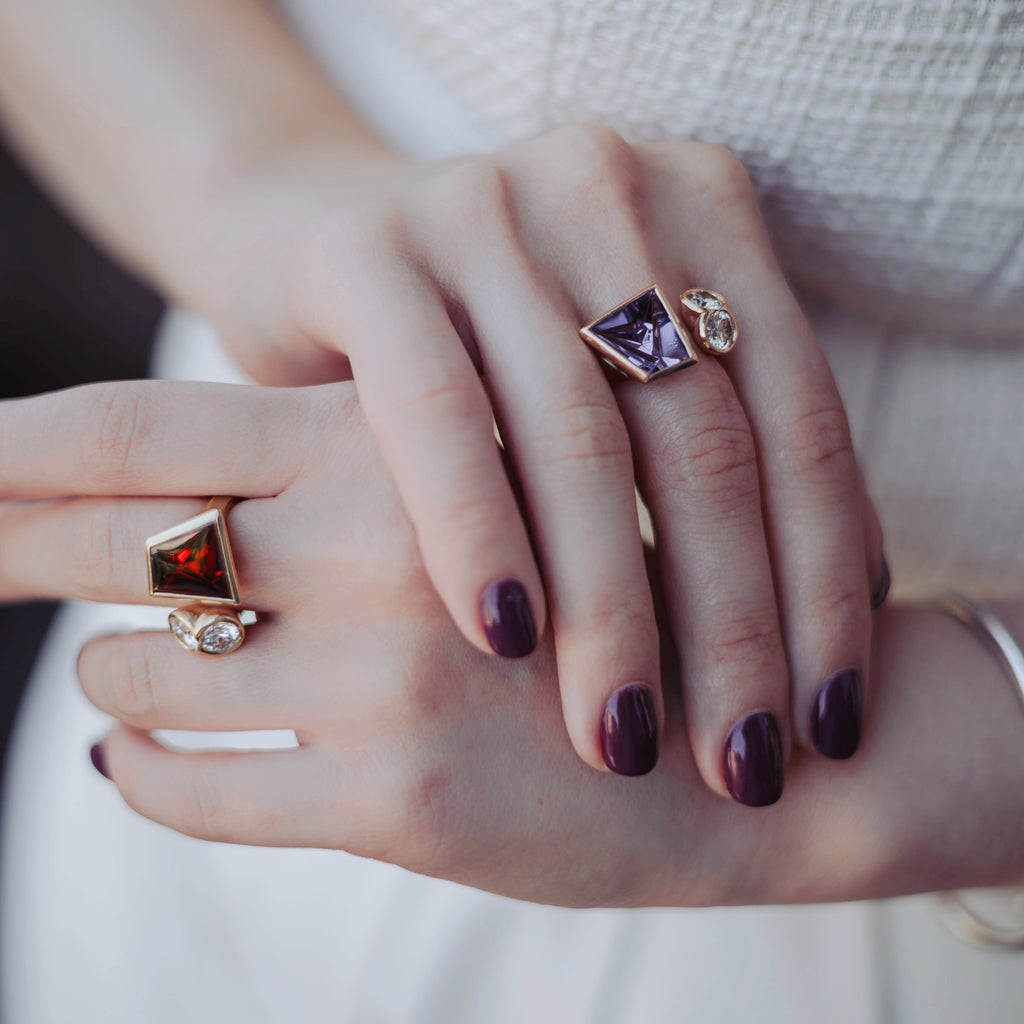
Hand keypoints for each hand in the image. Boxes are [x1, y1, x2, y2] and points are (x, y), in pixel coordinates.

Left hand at [0, 381, 1018, 905]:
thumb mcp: (508, 492)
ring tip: (123, 667)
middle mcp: (381, 546)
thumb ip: (363, 484)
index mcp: (402, 444)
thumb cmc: (630, 594)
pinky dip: (141, 768)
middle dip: (17, 538)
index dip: (21, 442)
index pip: (148, 427)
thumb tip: (188, 512)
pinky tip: (140, 753)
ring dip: (112, 664)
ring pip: (135, 669)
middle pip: (116, 539)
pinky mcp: (400, 801)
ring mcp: (385, 677)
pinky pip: (189, 786)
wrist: (764, 732)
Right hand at [194, 126, 887, 800]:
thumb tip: (845, 608)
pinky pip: (436, 412)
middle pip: (702, 433)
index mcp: (699, 208)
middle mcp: (605, 188)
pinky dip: (476, 528)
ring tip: (625, 737)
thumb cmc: (484, 340)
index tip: (825, 719)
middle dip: (730, 621)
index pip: (800, 414)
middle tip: (739, 761)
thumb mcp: (609, 380)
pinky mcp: (367, 252)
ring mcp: (484, 208)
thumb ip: (713, 456)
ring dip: (610, 605)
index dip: (821, 579)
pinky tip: (505, 636)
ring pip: (581, 434)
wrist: (302, 241)